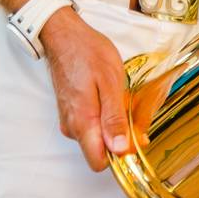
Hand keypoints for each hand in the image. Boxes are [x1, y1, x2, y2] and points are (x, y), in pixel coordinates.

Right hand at [39, 6, 130, 170]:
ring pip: (95, 136)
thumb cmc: (87, 52)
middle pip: (99, 150)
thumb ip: (114, 118)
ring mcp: (68, 119)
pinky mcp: (69, 111)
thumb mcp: (110, 81)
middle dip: (118, 136)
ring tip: (119, 95)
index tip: (134, 135)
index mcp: (83, 123)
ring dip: (111, 123)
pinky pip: (89, 124)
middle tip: (131, 109)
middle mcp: (72, 127)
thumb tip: (120, 149)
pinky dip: (102, 114)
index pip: (100, 163)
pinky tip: (108, 94)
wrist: (64, 35)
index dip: (120, 154)